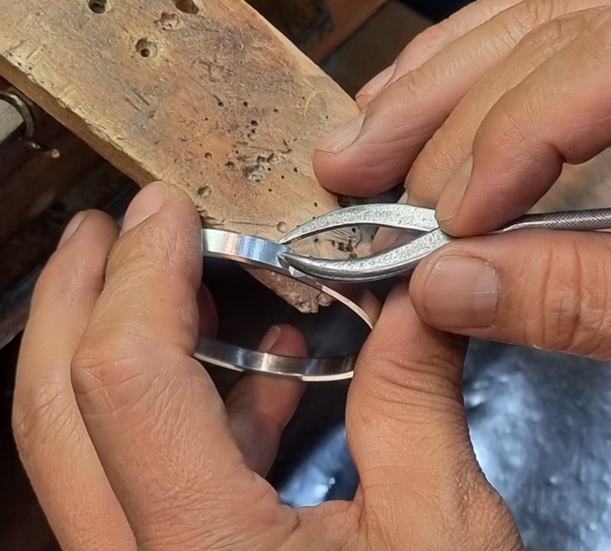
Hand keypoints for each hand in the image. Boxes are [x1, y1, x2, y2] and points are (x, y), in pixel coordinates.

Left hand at [13, 183, 520, 549]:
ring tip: (178, 286)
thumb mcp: (440, 530)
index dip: (140, 274)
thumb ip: (415, 398)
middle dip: (74, 298)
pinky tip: (258, 383)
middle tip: (109, 227)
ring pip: (80, 447)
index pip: (127, 378)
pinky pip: (142, 482)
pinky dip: (185, 413)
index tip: (166, 208)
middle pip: (54, 411)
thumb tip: (420, 290)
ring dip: (121, 349)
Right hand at [312, 0, 610, 409]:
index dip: (506, 137)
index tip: (446, 222)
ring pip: (543, 36)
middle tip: (351, 161)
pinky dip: (486, 110)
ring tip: (369, 137)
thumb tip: (444, 286)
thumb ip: (585, 300)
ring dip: (443, 90)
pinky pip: (559, 76)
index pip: (606, 64)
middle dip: (437, 104)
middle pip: (551, 32)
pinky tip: (442, 145)